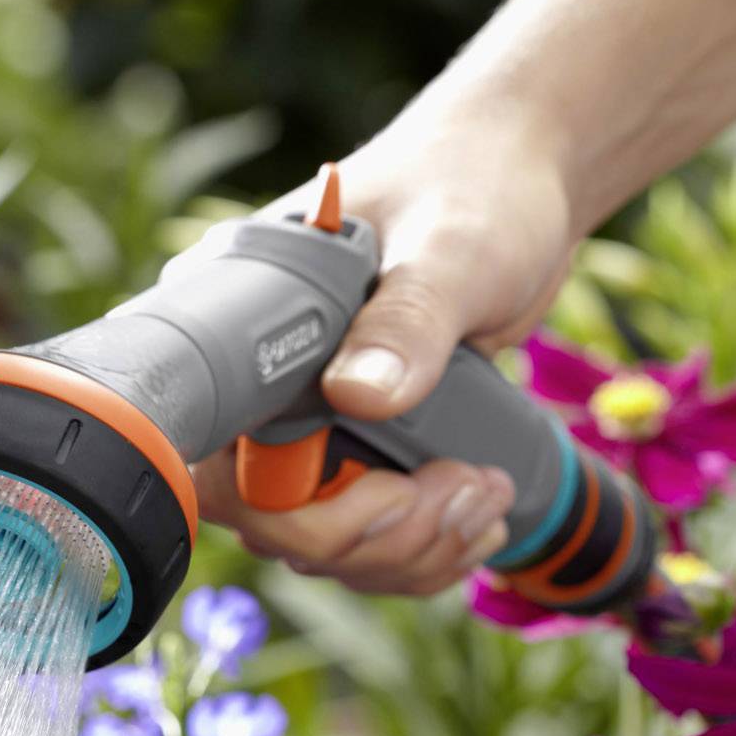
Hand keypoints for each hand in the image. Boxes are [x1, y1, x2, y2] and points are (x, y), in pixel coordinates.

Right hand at [192, 96, 576, 596]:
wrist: (523, 183)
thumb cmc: (476, 186)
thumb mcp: (448, 247)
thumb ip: (406, 319)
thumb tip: (357, 395)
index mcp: (240, 319)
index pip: (212, 457)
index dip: (291, 505)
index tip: (389, 488)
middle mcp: (256, 384)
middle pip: (272, 523)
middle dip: (376, 535)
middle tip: (465, 490)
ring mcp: (304, 426)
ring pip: (321, 547)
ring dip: (410, 552)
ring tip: (487, 496)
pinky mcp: (351, 452)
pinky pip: (362, 542)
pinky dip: (421, 553)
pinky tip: (476, 519)